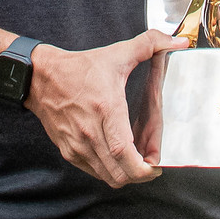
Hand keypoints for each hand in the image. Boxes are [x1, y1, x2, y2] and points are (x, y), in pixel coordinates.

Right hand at [26, 29, 188, 187]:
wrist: (41, 78)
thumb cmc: (80, 68)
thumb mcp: (117, 54)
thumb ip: (150, 44)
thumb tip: (178, 41)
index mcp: (106, 108)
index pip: (124, 151)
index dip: (143, 168)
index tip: (156, 165)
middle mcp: (91, 132)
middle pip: (119, 172)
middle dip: (140, 175)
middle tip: (151, 164)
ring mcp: (78, 145)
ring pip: (107, 177)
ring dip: (125, 174)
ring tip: (135, 159)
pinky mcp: (69, 151)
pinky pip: (94, 172)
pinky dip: (109, 170)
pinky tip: (116, 155)